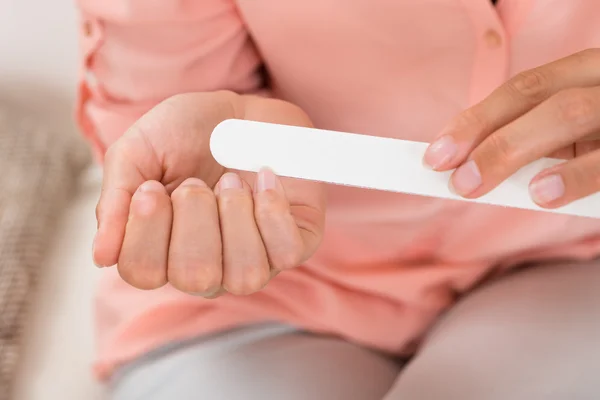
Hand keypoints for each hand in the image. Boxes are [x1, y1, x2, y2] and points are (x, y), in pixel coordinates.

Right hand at [92, 91, 325, 296]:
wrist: (241, 110)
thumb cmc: (186, 133)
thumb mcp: (137, 152)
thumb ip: (114, 202)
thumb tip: (101, 257)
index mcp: (164, 251)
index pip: (143, 273)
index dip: (146, 230)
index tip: (152, 187)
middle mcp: (208, 266)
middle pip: (195, 276)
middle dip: (194, 217)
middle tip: (195, 181)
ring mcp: (253, 259)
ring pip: (244, 275)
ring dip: (234, 216)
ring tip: (229, 181)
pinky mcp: (294, 243)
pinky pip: (287, 253)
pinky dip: (273, 211)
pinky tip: (262, 180)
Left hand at [423, 49, 599, 208]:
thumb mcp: (577, 132)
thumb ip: (536, 139)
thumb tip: (470, 166)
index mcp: (583, 74)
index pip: (522, 89)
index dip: (474, 120)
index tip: (435, 153)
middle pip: (535, 96)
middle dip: (483, 134)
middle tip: (452, 178)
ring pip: (567, 114)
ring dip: (512, 149)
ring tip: (476, 184)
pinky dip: (573, 176)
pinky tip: (543, 194)